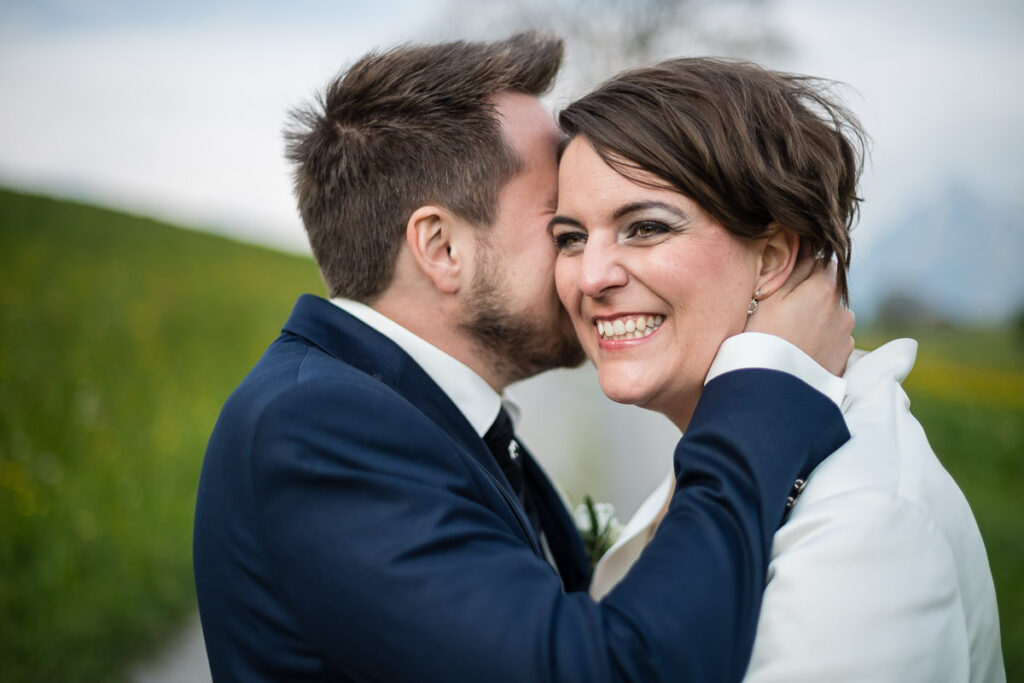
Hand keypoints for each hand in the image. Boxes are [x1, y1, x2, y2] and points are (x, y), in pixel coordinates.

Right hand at [745, 255, 854, 375]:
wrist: (773, 391)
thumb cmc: (762, 339)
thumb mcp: (769, 297)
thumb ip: (792, 268)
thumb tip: (806, 245)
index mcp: (824, 288)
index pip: (822, 261)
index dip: (803, 268)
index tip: (784, 280)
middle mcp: (843, 309)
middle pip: (827, 290)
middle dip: (809, 294)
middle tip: (780, 311)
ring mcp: (846, 335)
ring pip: (830, 315)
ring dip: (815, 318)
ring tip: (788, 334)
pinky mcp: (843, 358)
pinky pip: (832, 339)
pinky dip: (819, 340)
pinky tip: (798, 350)